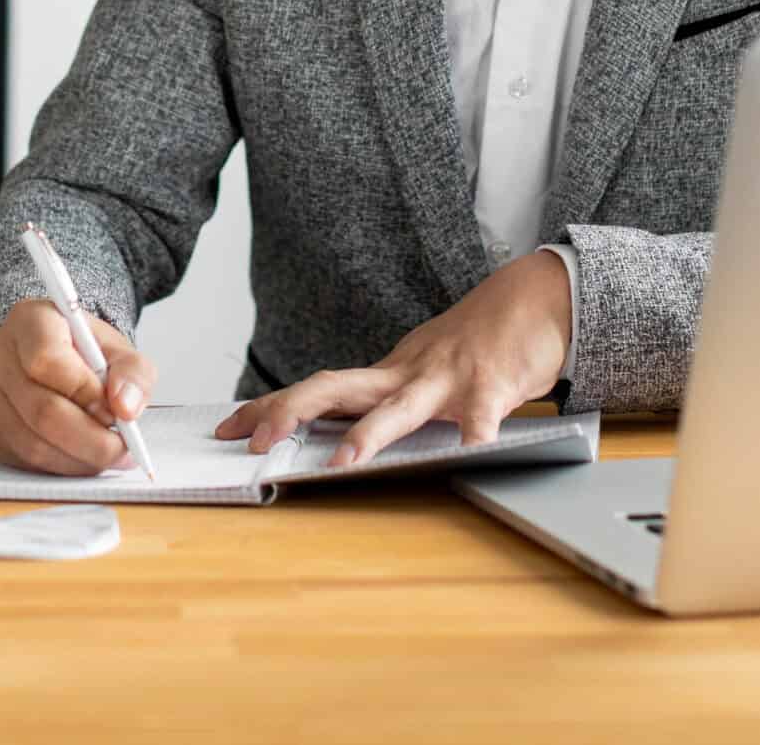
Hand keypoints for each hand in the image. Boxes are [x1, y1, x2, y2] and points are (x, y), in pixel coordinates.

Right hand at [0, 298, 157, 475]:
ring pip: (33, 442)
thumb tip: (126, 407)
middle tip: (122, 449)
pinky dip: (62, 466)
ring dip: (79, 459)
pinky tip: (85, 459)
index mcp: (31, 320)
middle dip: (90, 439)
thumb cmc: (84, 351)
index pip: (47, 359)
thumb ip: (132, 372)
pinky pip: (25, 459)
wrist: (52, 357)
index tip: (117, 410)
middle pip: (41, 409)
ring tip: (110, 455)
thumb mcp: (118, 349)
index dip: (85, 392)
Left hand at [213, 249, 570, 467]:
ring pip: (400, 407)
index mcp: (386, 373)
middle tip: (255, 441)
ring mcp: (447, 378)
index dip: (270, 406)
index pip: (316, 388)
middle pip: (337, 388)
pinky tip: (473, 453)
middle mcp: (407, 372)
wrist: (533, 298)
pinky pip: (482, 415)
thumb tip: (336, 430)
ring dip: (370, 433)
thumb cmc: (475, 343)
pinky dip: (476, 434)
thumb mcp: (420, 368)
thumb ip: (384, 398)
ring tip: (343, 462)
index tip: (226, 427)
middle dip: (292, 412)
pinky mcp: (492, 384)